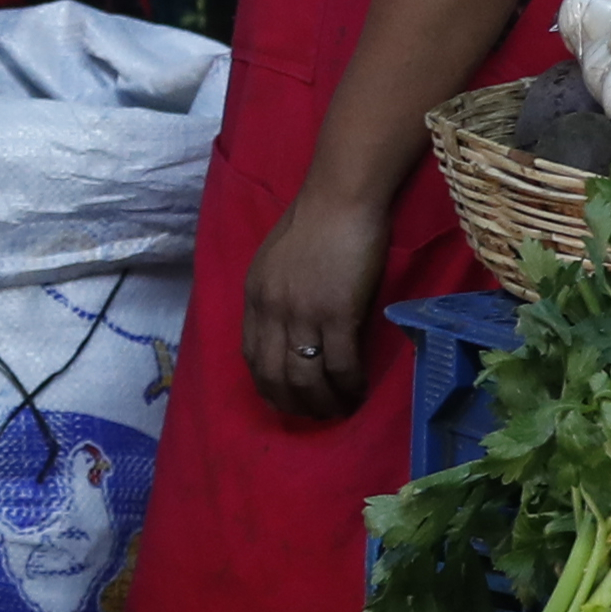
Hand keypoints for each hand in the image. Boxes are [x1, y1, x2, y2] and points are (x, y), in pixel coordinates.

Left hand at [241, 189, 392, 422]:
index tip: (287, 398)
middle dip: (294, 403)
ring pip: (306, 377)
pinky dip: (349, 385)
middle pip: (274, 375)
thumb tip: (289, 325)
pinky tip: (358, 390)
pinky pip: (340, 365)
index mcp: (255, 296)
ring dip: (323, 402)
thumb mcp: (276, 259)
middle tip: (316, 415)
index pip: (252, 355)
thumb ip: (276, 293)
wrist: (341, 197)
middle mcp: (271, 310)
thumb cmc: (316, 220)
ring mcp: (302, 313)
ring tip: (340, 410)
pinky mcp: (337, 313)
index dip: (268, 385)